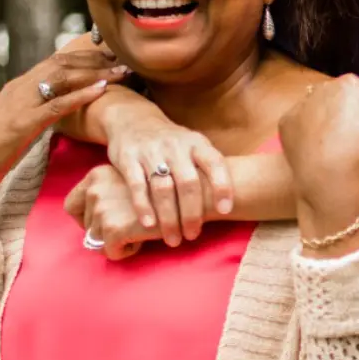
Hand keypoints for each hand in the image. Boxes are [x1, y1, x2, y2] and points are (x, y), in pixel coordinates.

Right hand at [0, 51, 128, 194]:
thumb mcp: (17, 119)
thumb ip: (36, 108)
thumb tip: (60, 104)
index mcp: (20, 86)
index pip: (57, 61)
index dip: (85, 56)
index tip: (109, 55)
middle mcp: (21, 87)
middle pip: (63, 63)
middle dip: (95, 58)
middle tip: (122, 58)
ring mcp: (21, 103)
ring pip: (63, 78)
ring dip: (95, 73)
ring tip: (120, 72)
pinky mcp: (23, 122)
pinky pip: (56, 104)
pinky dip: (80, 96)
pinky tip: (101, 90)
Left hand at [64, 164, 164, 259]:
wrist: (194, 189)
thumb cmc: (167, 187)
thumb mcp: (132, 179)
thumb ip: (113, 191)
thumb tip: (96, 219)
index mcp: (97, 174)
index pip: (72, 205)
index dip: (85, 219)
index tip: (108, 222)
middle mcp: (95, 188)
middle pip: (86, 226)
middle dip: (109, 233)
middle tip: (135, 225)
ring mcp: (102, 207)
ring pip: (97, 241)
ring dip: (120, 241)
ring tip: (142, 229)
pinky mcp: (113, 227)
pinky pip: (110, 251)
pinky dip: (127, 251)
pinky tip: (144, 238)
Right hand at [103, 107, 232, 246]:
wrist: (135, 120)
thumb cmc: (174, 144)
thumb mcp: (194, 147)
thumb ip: (208, 169)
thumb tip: (230, 204)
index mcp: (197, 143)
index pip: (215, 163)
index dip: (222, 185)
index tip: (225, 210)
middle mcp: (176, 146)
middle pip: (188, 182)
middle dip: (192, 213)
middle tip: (193, 235)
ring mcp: (151, 151)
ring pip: (163, 188)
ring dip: (169, 217)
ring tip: (174, 238)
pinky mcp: (128, 158)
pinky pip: (137, 186)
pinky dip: (144, 207)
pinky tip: (149, 225)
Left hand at [279, 75, 358, 208]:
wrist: (329, 178)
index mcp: (354, 84)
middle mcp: (326, 87)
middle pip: (351, 101)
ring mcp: (303, 104)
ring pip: (327, 111)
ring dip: (338, 124)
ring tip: (349, 150)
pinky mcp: (287, 123)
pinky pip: (304, 126)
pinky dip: (314, 136)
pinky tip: (325, 153)